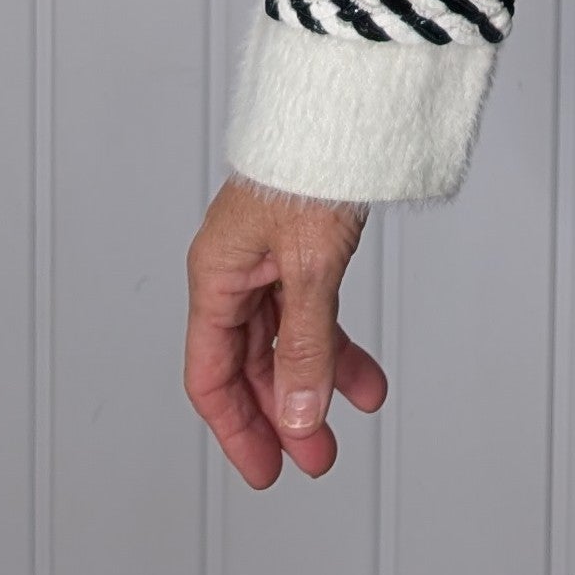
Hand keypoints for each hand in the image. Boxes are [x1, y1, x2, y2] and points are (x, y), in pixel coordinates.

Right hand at [183, 175, 383, 486]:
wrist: (344, 106)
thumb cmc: (308, 166)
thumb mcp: (309, 269)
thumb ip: (306, 347)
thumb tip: (301, 418)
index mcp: (216, 278)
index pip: (212, 377)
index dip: (237, 429)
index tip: (267, 469)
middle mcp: (236, 273)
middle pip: (250, 365)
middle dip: (285, 414)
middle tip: (317, 457)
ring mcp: (269, 260)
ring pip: (286, 340)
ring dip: (317, 381)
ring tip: (352, 418)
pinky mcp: (302, 247)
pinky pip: (311, 311)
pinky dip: (335, 342)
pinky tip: (363, 373)